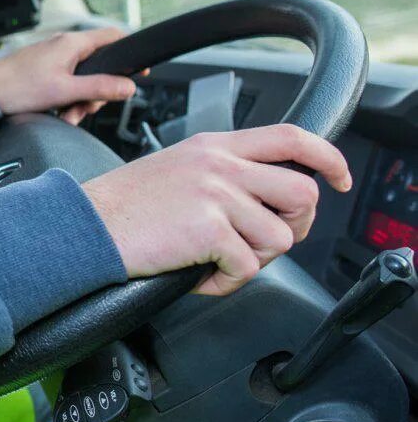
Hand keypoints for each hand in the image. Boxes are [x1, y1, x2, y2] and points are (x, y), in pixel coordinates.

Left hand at [0, 27, 138, 121]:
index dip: (129, 54)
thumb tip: (128, 87)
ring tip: (68, 115)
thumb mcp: (66, 90)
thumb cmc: (19, 87)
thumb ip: (100, 87)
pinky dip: (68, 100)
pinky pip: (68, 85)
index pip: (113, 38)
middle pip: (100, 66)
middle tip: (87, 107)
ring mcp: (55, 59)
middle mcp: (65, 47)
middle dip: (97, 92)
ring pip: (83, 80)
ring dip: (81, 101)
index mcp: (73, 44)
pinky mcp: (46, 71)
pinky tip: (60, 114)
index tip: (138, 72)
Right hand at [82, 125, 352, 295]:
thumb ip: (221, 172)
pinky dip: (223, 283)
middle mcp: (220, 165)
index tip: (340, 178)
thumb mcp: (176, 168)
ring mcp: (216, 196)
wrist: (82, 225)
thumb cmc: (121, 205)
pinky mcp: (209, 231)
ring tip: (217, 262)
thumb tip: (262, 200)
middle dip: (293, 227)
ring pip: (278, 238)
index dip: (328, 158)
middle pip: (302, 194)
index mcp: (214, 147)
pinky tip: (197, 276)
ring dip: (253, 260)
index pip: (292, 138)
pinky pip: (246, 269)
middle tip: (261, 241)